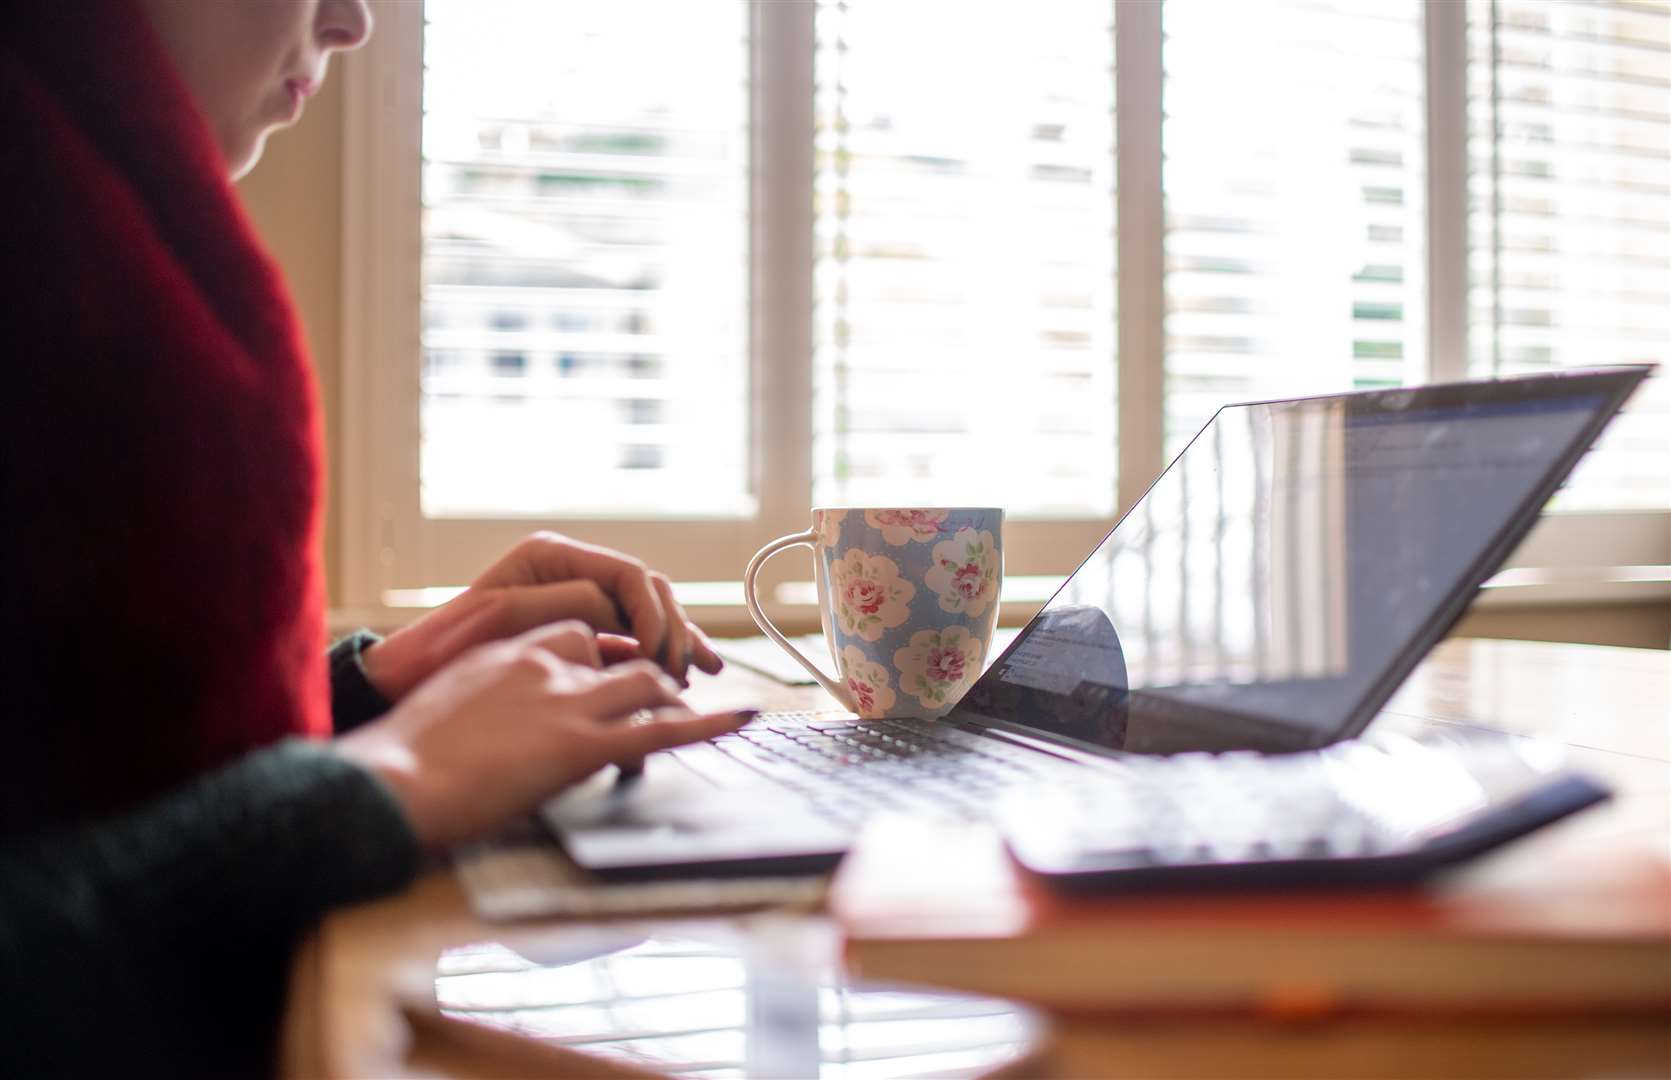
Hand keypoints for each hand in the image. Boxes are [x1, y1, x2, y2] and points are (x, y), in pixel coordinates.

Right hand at [336, 620, 752, 850]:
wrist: (391, 783)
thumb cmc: (402, 762)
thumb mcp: (450, 709)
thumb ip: (486, 702)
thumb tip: (497, 727)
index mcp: (509, 649)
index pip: (581, 633)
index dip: (608, 655)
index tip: (620, 673)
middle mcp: (545, 663)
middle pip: (621, 651)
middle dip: (653, 669)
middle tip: (670, 693)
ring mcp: (567, 701)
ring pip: (648, 682)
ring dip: (674, 695)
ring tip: (693, 715)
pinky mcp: (582, 744)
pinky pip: (663, 728)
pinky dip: (711, 722)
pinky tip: (743, 717)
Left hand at [360, 531, 723, 700]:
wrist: (409, 681)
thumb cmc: (444, 648)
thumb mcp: (503, 617)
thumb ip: (567, 605)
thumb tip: (619, 614)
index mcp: (551, 556)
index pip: (627, 576)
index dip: (652, 613)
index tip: (657, 654)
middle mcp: (570, 573)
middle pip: (647, 592)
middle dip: (673, 629)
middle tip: (683, 671)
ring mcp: (576, 603)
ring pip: (648, 614)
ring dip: (677, 642)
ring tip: (700, 671)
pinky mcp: (580, 635)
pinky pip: (633, 639)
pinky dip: (660, 655)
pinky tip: (684, 673)